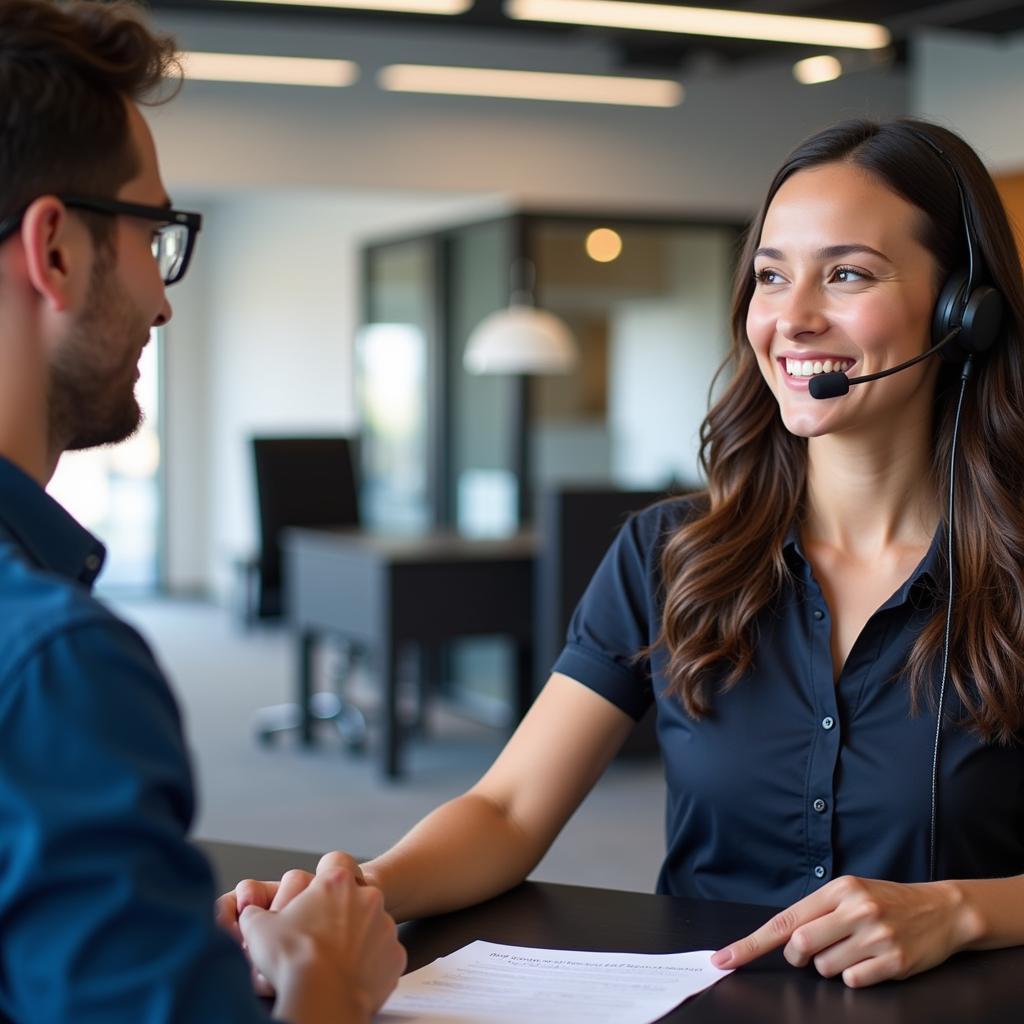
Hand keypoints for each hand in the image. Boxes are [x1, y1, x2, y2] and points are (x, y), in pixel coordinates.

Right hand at [240, 866, 405, 1023]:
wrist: (321, 998)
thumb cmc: (291, 960)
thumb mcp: (258, 928)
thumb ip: (255, 913)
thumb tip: (250, 913)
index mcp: (337, 883)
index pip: (336, 861)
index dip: (325, 875)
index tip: (318, 892)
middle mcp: (368, 898)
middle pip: (356, 895)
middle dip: (342, 910)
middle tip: (321, 935)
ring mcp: (385, 926)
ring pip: (372, 924)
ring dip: (358, 937)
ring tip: (334, 960)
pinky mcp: (395, 955)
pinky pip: (384, 954)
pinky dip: (371, 963)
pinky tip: (351, 975)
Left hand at [711, 875, 972, 987]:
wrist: (942, 910)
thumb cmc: (886, 902)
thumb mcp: (851, 892)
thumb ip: (817, 911)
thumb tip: (782, 938)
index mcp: (838, 889)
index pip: (784, 920)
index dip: (751, 944)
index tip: (725, 959)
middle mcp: (855, 909)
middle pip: (800, 946)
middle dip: (800, 957)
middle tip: (814, 952)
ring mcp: (876, 935)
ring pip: (825, 968)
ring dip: (832, 965)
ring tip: (856, 948)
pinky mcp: (894, 961)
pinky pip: (853, 981)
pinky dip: (856, 976)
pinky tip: (872, 960)